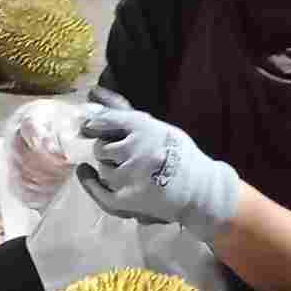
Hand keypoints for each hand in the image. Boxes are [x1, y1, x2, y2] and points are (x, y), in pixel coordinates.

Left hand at [75, 88, 240, 241]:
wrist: (203, 191)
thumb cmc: (181, 156)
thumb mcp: (160, 128)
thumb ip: (127, 114)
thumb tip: (94, 92)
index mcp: (145, 127)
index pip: (108, 120)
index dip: (95, 124)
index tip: (88, 127)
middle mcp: (136, 148)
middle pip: (101, 147)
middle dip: (106, 151)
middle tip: (119, 156)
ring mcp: (132, 174)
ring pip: (103, 169)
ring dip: (108, 169)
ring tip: (127, 172)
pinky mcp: (130, 198)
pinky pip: (101, 192)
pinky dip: (91, 184)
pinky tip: (86, 174)